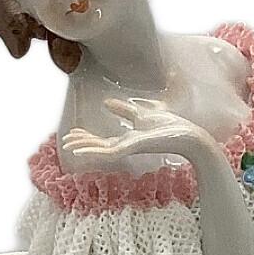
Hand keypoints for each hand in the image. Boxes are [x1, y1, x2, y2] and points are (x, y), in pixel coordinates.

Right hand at [61, 98, 214, 168]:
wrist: (188, 136)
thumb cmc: (171, 128)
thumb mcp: (143, 115)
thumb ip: (125, 111)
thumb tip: (107, 103)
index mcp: (128, 140)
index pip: (102, 141)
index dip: (87, 137)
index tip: (73, 132)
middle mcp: (125, 147)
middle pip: (98, 146)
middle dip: (81, 143)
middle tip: (65, 141)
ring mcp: (128, 149)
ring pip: (100, 151)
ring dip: (83, 148)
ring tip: (67, 146)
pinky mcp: (132, 148)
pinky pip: (109, 152)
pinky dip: (94, 150)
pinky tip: (82, 149)